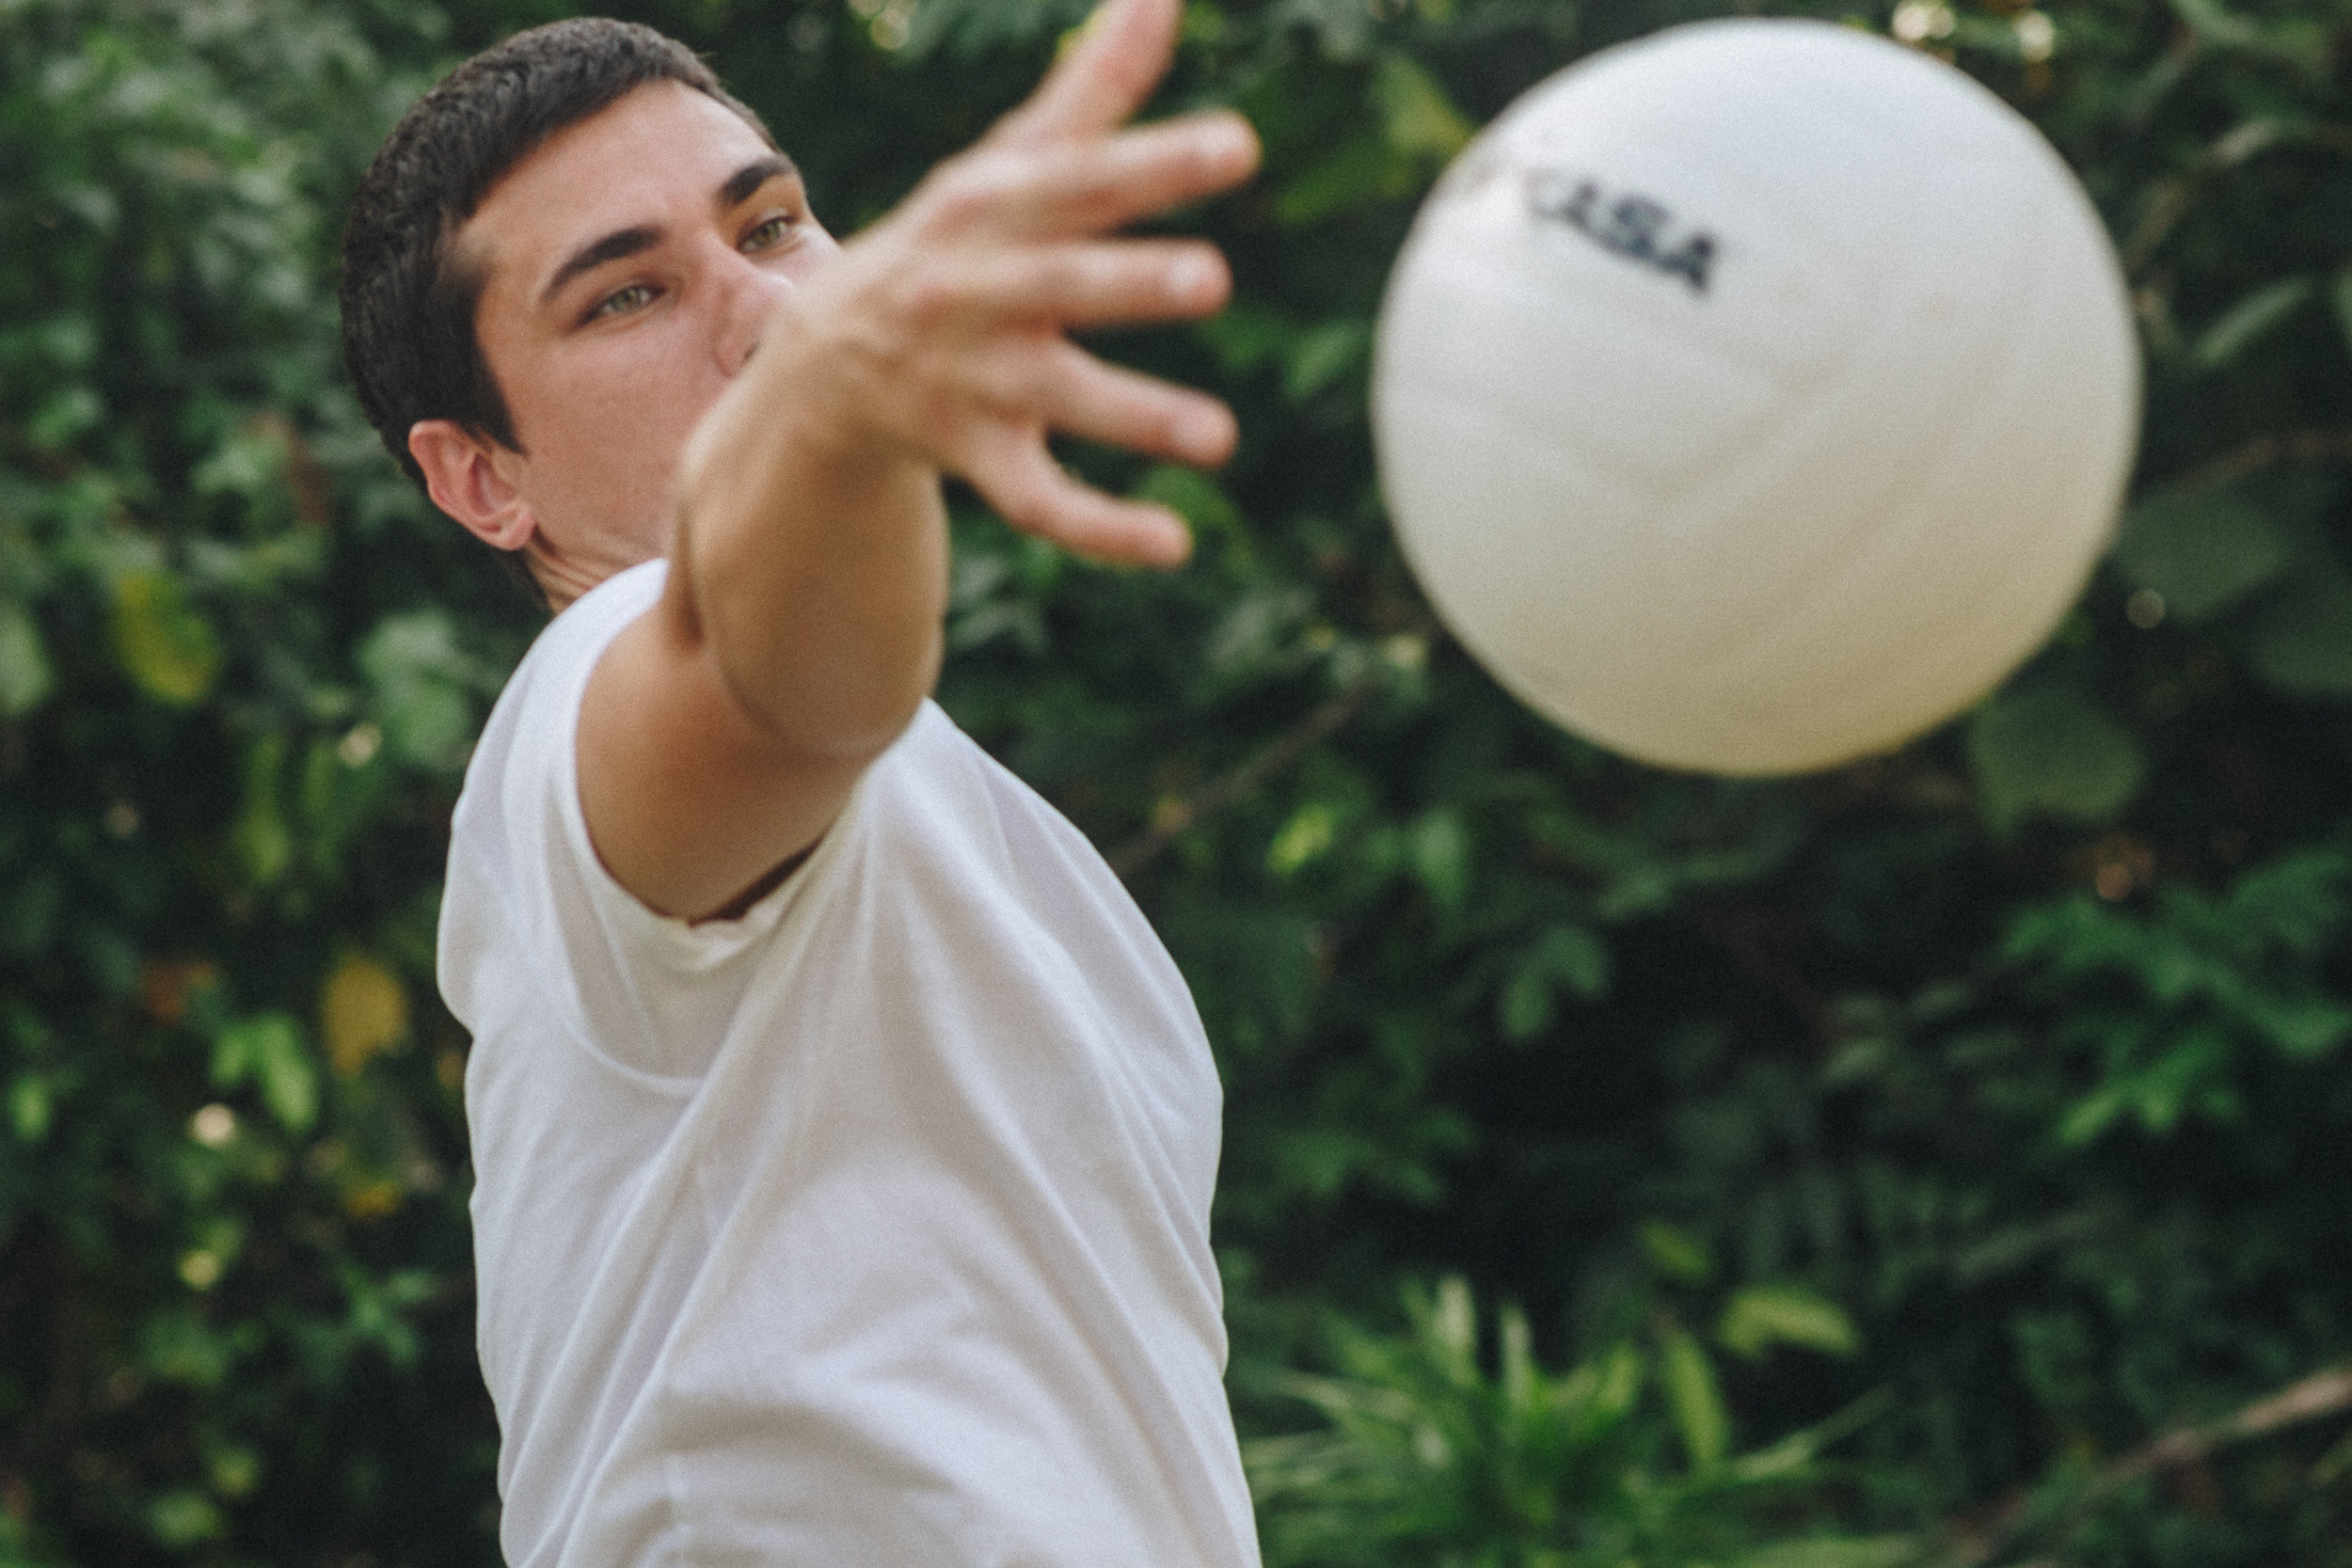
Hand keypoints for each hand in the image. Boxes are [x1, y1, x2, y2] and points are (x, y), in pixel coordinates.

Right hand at [774, 0, 1257, 565]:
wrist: (826, 361)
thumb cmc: (955, 245)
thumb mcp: (1008, 165)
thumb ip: (1093, 91)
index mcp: (996, 212)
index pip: (1082, 180)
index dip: (1155, 164)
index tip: (1239, 146)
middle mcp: (979, 293)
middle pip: (1061, 285)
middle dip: (1129, 282)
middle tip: (1210, 280)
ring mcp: (972, 381)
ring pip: (1057, 401)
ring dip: (1134, 415)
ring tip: (1219, 438)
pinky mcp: (975, 458)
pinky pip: (1037, 502)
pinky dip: (1101, 529)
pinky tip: (1175, 545)